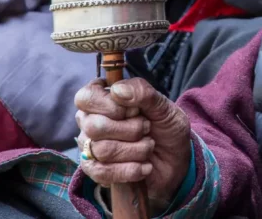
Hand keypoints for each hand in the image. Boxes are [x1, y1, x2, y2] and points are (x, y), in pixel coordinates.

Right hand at [75, 78, 191, 213]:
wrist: (175, 160)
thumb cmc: (165, 127)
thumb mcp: (163, 106)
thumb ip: (142, 93)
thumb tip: (117, 89)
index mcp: (102, 99)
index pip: (86, 98)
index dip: (110, 105)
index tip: (136, 110)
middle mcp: (90, 122)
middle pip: (94, 126)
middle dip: (131, 129)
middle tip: (147, 128)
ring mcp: (90, 148)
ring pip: (103, 150)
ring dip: (137, 150)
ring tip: (149, 146)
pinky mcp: (95, 171)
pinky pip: (104, 172)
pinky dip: (131, 169)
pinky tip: (145, 166)